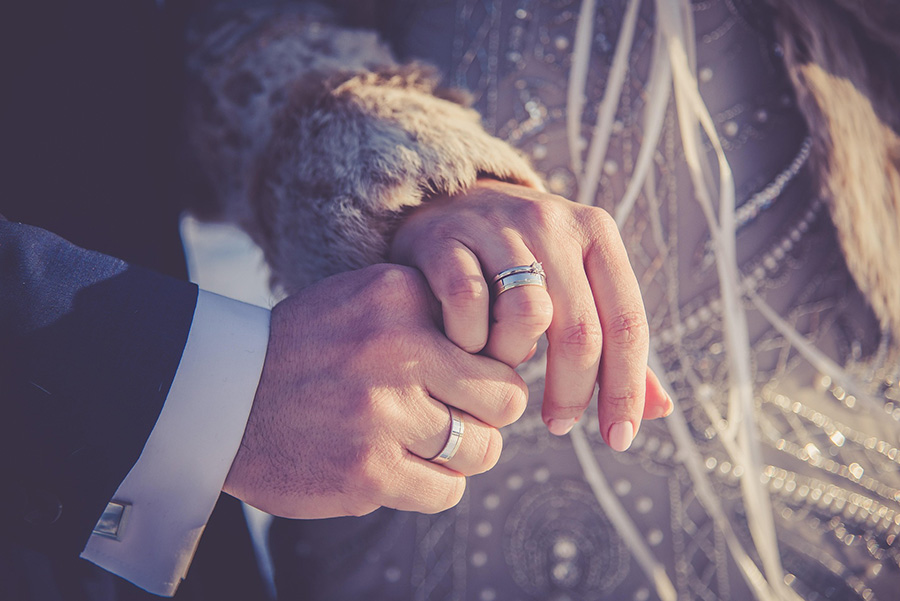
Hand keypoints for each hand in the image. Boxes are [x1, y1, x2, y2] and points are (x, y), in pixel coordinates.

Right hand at [223, 264, 527, 517]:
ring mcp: (382, 413)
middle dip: (491, 414)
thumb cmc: (306, 350)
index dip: (488, 365)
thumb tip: (509, 358)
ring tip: (429, 445)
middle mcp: (396, 348)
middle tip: (464, 417)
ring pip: (480, 449)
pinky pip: (445, 490)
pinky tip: (403, 469)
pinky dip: (434, 486)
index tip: (466, 377)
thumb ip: (429, 315)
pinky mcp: (367, 470)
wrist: (221, 398)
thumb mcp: (363, 301)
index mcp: (398, 295)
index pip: (493, 338)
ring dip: (464, 454)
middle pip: (504, 397)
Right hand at [391, 179, 670, 450]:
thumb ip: (613, 342)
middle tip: (560, 425)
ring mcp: (497, 227)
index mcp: (597, 233)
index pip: (629, 323)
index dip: (627, 389)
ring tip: (505, 370)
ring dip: (514, 357)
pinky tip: (466, 349)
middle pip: (581, 329)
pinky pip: (467, 304)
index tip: (618, 438)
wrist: (448, 203)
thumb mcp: (576, 284)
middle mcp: (553, 223)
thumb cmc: (522, 259)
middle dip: (574, 391)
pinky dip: (470, 338)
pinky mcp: (446, 239)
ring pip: (525, 315)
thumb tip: (659, 407)